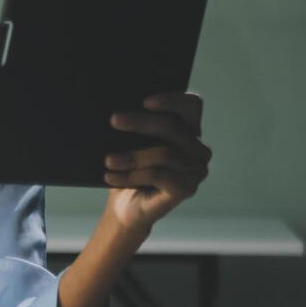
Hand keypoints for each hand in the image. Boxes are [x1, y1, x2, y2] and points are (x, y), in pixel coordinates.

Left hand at [102, 91, 210, 233]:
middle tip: (114, 120)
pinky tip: (110, 177)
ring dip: (131, 156)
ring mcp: (196, 170)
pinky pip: (159, 175)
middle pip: (173, 127)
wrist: (125, 206)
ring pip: (165, 153)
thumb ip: (135, 126)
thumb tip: (120, 112)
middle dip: (141, 122)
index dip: (172, 100)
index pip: (191, 105)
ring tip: (107, 160)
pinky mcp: (187, 189)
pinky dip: (131, 175)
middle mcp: (198, 148)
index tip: (145, 102)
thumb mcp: (129, 142)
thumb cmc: (127, 168)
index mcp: (188, 130)